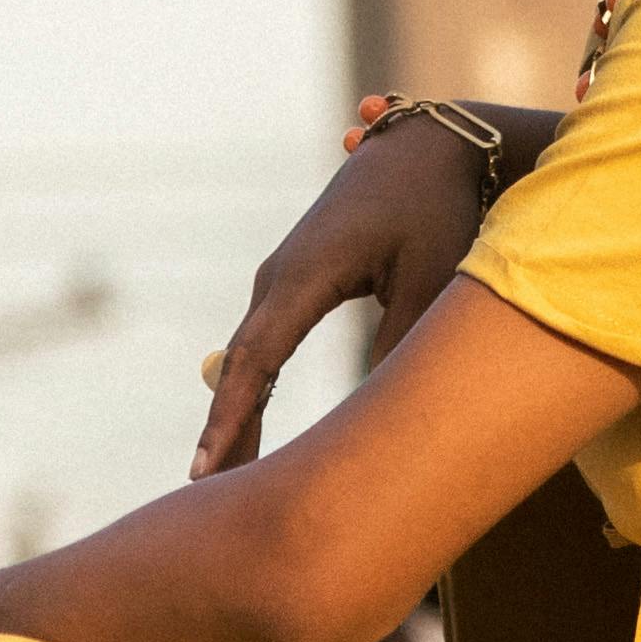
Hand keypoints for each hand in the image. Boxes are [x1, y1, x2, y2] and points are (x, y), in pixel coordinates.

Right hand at [192, 111, 501, 478]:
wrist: (428, 145)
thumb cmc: (435, 208)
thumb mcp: (430, 279)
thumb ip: (402, 345)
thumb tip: (374, 411)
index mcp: (304, 276)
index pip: (255, 362)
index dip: (231, 419)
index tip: (205, 469)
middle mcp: (279, 276)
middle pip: (241, 367)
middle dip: (226, 431)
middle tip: (209, 496)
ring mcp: (282, 276)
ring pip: (249, 358)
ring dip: (238, 414)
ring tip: (229, 478)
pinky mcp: (296, 278)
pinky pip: (264, 344)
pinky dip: (254, 390)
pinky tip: (249, 433)